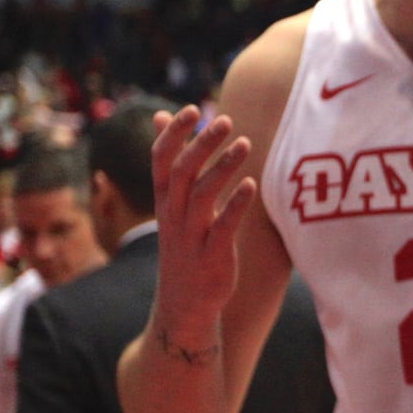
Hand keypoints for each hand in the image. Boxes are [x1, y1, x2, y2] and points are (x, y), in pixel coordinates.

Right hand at [149, 107, 255, 339]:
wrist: (185, 304)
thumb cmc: (186, 243)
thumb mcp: (173, 205)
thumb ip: (173, 162)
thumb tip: (162, 117)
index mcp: (164, 201)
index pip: (160, 160)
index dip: (174, 134)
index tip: (192, 108)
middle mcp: (173, 216)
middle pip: (182, 172)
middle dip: (202, 144)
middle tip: (226, 120)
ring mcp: (191, 237)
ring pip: (201, 196)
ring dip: (223, 168)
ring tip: (245, 143)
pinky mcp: (212, 256)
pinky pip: (222, 227)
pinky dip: (235, 205)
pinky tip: (251, 185)